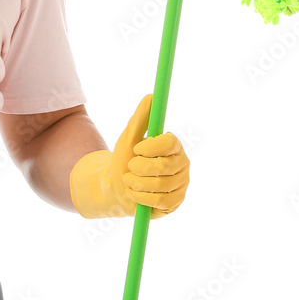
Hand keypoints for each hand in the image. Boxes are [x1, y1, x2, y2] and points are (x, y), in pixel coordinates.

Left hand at [69, 94, 189, 218]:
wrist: (116, 186)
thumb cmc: (124, 158)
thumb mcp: (129, 136)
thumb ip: (141, 117)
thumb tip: (151, 96)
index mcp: (173, 146)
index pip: (170, 143)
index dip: (151, 147)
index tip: (136, 149)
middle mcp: (181, 164)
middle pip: (164, 166)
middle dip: (139, 167)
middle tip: (130, 166)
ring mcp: (181, 185)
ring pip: (160, 185)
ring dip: (136, 183)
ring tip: (129, 180)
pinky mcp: (175, 203)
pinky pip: (160, 202)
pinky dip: (141, 198)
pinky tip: (135, 193)